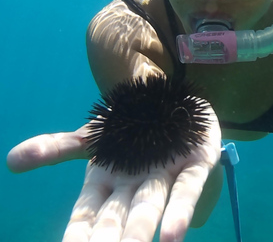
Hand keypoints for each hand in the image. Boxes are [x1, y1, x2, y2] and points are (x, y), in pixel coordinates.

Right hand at [7, 110, 221, 241]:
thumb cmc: (130, 127)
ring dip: (140, 232)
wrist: (171, 103)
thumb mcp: (91, 135)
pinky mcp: (196, 163)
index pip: (85, 219)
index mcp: (107, 183)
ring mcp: (165, 176)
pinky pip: (187, 189)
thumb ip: (57, 148)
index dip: (76, 240)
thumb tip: (12, 161)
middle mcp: (134, 187)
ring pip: (149, 208)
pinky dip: (180, 210)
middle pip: (117, 220)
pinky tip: (174, 235)